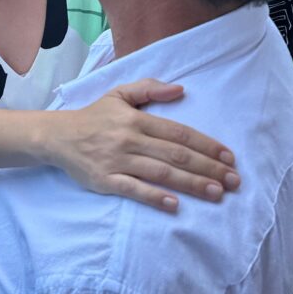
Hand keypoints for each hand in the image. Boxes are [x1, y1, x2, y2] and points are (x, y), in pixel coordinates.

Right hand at [50, 80, 239, 211]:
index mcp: (136, 119)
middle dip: (209, 168)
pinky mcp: (106, 180)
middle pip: (176, 155)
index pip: (179, 133)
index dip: (207, 145)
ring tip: (217, 193)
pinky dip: (155, 198)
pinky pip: (134, 190)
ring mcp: (118, 161)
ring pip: (162, 173)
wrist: (57, 136)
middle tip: (235, 181)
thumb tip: (180, 89)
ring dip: (192, 184)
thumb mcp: (119, 94)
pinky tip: (176, 206)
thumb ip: (149, 88)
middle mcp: (130, 139)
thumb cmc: (94, 116)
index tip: (229, 157)